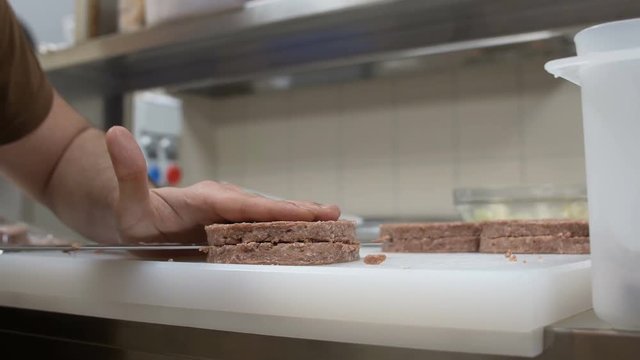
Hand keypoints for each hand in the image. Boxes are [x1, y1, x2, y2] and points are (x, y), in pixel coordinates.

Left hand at [104, 126, 339, 243]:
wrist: (132, 212)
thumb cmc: (131, 214)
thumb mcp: (126, 199)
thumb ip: (128, 173)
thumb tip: (116, 135)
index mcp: (206, 199)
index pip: (244, 205)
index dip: (275, 209)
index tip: (304, 212)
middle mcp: (223, 202)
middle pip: (266, 207)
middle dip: (300, 211)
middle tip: (334, 215)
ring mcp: (229, 213)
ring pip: (268, 216)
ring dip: (300, 220)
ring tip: (331, 223)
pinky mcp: (230, 224)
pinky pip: (261, 226)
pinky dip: (286, 228)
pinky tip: (305, 234)